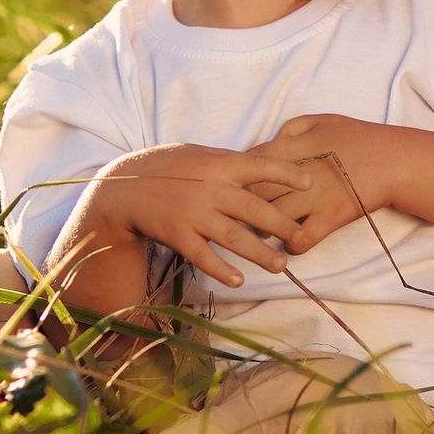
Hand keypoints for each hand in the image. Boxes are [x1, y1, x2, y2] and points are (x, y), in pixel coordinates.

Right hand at [69, 143, 313, 289]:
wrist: (123, 187)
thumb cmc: (167, 167)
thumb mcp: (199, 154)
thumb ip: (229, 163)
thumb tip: (262, 165)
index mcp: (219, 165)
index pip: (260, 165)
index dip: (287, 172)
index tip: (311, 181)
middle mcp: (210, 188)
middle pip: (253, 208)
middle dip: (282, 225)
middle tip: (303, 239)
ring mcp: (193, 214)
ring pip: (233, 237)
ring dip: (259, 253)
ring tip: (280, 265)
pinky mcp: (177, 235)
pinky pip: (203, 256)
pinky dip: (221, 269)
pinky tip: (239, 279)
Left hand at [246, 115, 393, 255]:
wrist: (394, 161)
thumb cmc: (358, 138)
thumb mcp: (322, 120)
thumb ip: (290, 129)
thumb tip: (267, 146)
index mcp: (296, 147)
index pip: (252, 161)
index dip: (241, 173)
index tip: (242, 182)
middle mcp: (301, 173)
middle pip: (255, 192)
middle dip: (244, 204)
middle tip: (245, 211)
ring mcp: (316, 198)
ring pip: (271, 220)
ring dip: (263, 229)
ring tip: (264, 231)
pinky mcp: (331, 218)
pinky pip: (300, 240)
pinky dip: (291, 246)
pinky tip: (292, 242)